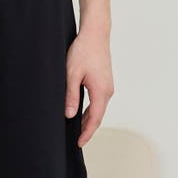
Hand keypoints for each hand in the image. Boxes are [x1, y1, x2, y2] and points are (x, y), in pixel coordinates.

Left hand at [64, 26, 113, 147]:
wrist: (95, 33)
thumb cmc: (83, 50)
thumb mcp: (72, 74)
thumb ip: (71, 96)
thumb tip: (69, 115)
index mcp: (101, 92)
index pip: (94, 120)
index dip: (86, 133)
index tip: (79, 144)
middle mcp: (108, 91)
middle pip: (97, 117)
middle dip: (87, 130)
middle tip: (75, 141)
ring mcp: (108, 86)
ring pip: (97, 109)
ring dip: (88, 120)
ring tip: (76, 130)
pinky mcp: (105, 81)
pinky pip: (98, 101)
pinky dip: (90, 110)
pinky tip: (80, 113)